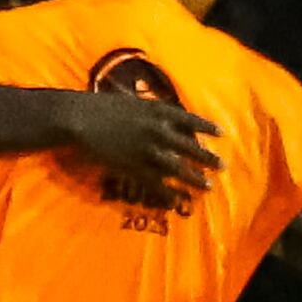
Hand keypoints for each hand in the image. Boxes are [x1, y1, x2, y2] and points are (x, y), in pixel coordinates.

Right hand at [60, 86, 224, 210]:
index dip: (207, 127)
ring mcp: (147, 151)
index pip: (190, 120)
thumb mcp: (129, 99)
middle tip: (222, 167)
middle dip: (208, 159)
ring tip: (208, 187)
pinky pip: (156, 184)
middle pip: (190, 147)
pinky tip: (177, 201)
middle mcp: (158, 131)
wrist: (78, 118)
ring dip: (195, 179)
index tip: (221, 134)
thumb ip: (147, 106)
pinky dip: (168, 194)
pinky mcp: (133, 167)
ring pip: (179, 169)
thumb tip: (157, 110)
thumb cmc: (99, 105)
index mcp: (157, 111)